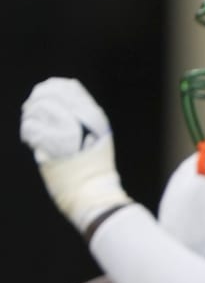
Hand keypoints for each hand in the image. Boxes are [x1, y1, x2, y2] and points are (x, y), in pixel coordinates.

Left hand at [20, 78, 131, 233]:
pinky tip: (30, 141)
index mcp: (96, 118)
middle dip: (37, 99)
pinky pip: (32, 128)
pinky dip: (28, 131)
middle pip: (52, 95)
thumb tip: (66, 97)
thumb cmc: (94, 172)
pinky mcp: (53, 146)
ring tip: (31, 126)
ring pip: (40, 110)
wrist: (94, 195)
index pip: (70, 88)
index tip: (44, 93)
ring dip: (30, 116)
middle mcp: (84, 122)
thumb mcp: (98, 141)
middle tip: (31, 109)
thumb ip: (85, 120)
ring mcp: (69, 132)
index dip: (53, 87)